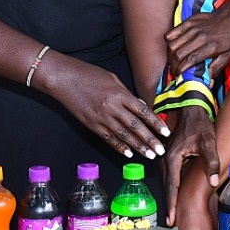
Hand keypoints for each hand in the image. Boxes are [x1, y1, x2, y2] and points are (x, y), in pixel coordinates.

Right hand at [38, 56, 168, 159]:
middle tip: (161, 150)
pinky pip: (108, 138)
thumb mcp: (112, 78)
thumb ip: (127, 94)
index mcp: (119, 94)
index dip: (155, 123)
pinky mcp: (91, 125)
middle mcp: (112, 107)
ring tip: (149, 155)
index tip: (166, 132)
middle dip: (150, 140)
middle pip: (135, 126)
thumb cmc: (88, 74)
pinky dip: (119, 147)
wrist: (63, 78)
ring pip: (123, 135)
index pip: (142, 111)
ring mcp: (101, 118)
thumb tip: (140, 106)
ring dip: (138, 147)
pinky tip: (128, 154)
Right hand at [161, 107, 220, 224]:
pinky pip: (170, 177)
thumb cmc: (199, 125)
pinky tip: (176, 197)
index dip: (172, 203)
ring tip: (173, 215)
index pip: (172, 186)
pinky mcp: (170, 158)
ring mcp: (166, 159)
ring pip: (168, 183)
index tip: (171, 218)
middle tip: (171, 223)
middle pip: (167, 187)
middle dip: (169, 205)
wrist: (190, 110)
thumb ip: (212, 162)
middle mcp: (165, 160)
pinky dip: (172, 189)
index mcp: (172, 158)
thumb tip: (214, 182)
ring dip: (170, 197)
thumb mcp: (208, 142)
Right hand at [166, 1, 229, 79]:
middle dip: (173, 66)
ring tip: (172, 61)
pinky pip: (171, 33)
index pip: (190, 60)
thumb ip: (216, 69)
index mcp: (210, 46)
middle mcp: (199, 37)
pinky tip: (173, 48)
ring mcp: (192, 28)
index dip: (181, 70)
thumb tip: (209, 83)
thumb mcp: (228, 55)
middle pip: (178, 53)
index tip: (178, 76)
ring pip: (172, 44)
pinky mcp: (188, 22)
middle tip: (174, 71)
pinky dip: (168, 42)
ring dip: (170, 56)